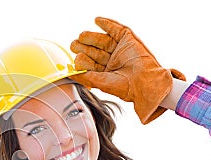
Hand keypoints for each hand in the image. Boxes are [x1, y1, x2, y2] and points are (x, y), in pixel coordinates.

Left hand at [70, 17, 184, 123]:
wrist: (143, 83)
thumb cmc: (124, 87)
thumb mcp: (98, 82)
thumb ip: (82, 76)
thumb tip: (68, 73)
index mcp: (105, 73)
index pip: (90, 63)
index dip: (82, 60)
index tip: (75, 59)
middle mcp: (112, 61)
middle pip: (94, 50)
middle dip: (83, 47)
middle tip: (74, 44)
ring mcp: (120, 50)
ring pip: (102, 40)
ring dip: (91, 37)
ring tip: (82, 36)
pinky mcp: (128, 40)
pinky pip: (116, 29)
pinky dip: (107, 24)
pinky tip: (97, 21)